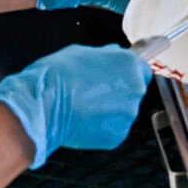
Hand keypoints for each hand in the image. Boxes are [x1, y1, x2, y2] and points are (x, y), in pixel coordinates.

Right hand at [0, 44, 150, 168]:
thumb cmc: (59, 74)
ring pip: (123, 112)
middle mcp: (135, 90)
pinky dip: (102, 127)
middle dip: (118, 92)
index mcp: (130, 65)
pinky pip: (113, 129)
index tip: (117, 77)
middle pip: (133, 91)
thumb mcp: (84, 51)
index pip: (141, 70)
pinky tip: (85, 120)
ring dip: (110, 110)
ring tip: (86, 107)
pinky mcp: (117, 136)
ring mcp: (127, 115)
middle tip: (95, 92)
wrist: (45, 104)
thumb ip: (106, 55)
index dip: (127, 73)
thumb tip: (113, 55)